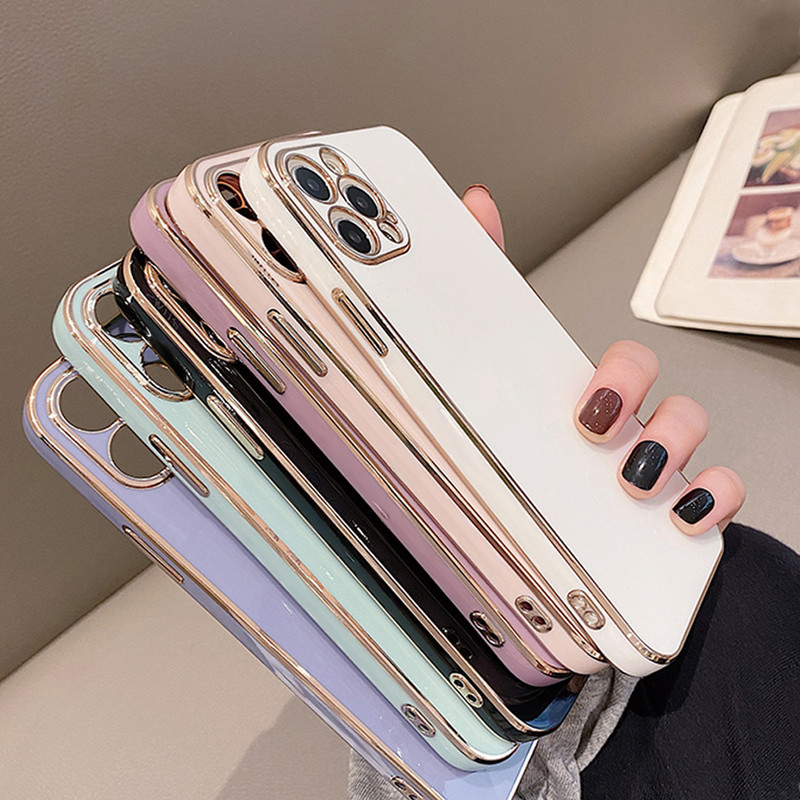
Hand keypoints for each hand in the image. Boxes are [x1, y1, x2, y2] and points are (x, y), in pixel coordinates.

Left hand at [463, 184, 745, 534]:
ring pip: (688, 426)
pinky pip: (722, 489)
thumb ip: (483, 304)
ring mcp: (653, 458)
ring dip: (668, 448)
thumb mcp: (492, 390)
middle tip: (594, 431)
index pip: (619, 363)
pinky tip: (683, 515)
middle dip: (632, 398)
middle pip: (651, 382)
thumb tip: (478, 205)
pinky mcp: (678, 503)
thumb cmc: (531, 465)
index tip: (591, 400)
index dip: (619, 372)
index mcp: (584, 399)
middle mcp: (625, 421)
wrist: (559, 550)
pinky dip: (713, 498)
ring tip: (630, 481)